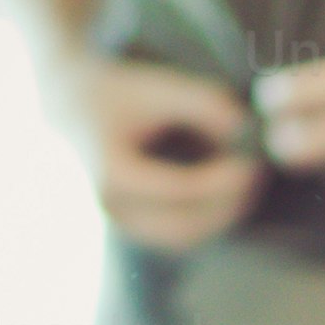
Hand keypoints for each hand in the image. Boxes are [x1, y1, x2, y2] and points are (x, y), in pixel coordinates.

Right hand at [77, 56, 258, 248]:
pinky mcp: (129, 226)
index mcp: (110, 171)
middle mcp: (109, 205)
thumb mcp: (156, 87)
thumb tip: (245, 127)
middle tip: (256, 178)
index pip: (179, 189)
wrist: (69, 104)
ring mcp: (117, 221)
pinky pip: (176, 235)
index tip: (252, 165)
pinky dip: (206, 219)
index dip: (221, 181)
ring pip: (183, 236)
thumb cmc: (115, 94)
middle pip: (184, 223)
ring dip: (221, 216)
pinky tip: (227, 193)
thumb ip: (202, 102)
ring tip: (245, 184)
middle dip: (227, 205)